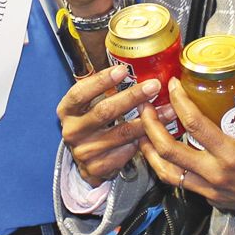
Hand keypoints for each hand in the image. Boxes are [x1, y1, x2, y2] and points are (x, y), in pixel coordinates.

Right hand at [59, 64, 160, 183]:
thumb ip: (102, 89)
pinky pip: (126, 152)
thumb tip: (131, 67)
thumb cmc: (91, 124)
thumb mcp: (88, 105)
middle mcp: (72, 131)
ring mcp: (84, 151)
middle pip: (104, 112)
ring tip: (168, 110)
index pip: (81, 93)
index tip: (122, 70)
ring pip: (122, 133)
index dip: (101, 81)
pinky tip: (155, 135)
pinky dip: (141, 143)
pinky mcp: (97, 168)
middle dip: (132, 97)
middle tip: (154, 86)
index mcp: (67, 111)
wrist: (84, 160)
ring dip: (149, 121)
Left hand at [139, 87, 234, 234]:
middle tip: (144, 107)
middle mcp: (216, 174)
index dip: (179, 102)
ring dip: (150, 151)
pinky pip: (181, 182)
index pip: (195, 125)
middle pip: (169, 150)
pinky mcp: (211, 198)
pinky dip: (168, 166)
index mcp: (233, 155)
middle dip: (150, 127)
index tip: (172, 86)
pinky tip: (164, 152)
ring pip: (168, 172)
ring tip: (142, 133)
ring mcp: (211, 189)